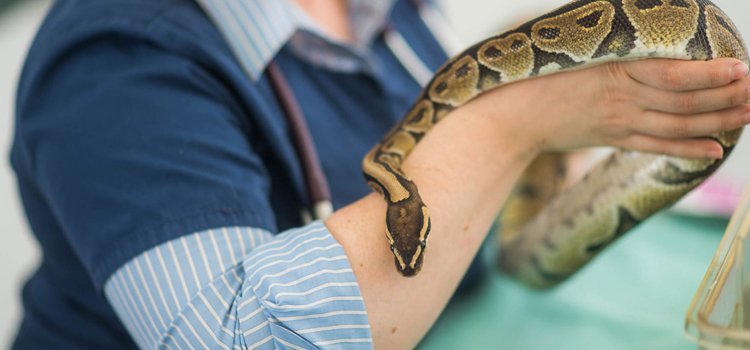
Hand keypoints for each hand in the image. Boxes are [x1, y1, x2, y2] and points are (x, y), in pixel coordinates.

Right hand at [461, 58, 749, 158]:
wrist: (512, 116)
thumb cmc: (539, 75)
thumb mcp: (578, 49)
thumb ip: (615, 42)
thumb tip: (647, 32)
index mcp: (613, 70)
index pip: (672, 74)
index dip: (709, 74)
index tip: (741, 67)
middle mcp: (621, 99)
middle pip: (683, 100)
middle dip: (725, 97)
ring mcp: (618, 122)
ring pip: (676, 124)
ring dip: (716, 121)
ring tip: (748, 115)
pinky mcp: (612, 138)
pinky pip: (655, 146)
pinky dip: (687, 149)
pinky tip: (714, 149)